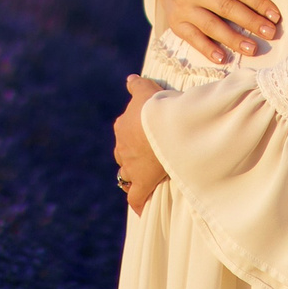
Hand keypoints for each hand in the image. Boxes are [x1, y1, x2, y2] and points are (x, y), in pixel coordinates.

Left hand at [114, 76, 167, 214]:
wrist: (165, 124)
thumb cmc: (157, 106)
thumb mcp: (147, 90)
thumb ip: (136, 85)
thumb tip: (129, 79)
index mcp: (123, 126)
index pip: (124, 133)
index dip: (134, 137)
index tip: (144, 138)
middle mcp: (122, 146)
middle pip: (123, 154)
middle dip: (132, 156)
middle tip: (148, 156)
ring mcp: (131, 165)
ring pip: (127, 173)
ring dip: (134, 176)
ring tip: (145, 178)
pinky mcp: (142, 181)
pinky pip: (136, 196)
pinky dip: (137, 203)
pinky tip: (140, 209)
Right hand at [153, 0, 279, 64]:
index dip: (258, 3)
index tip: (275, 15)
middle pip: (227, 8)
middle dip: (251, 22)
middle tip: (270, 33)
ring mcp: (182, 7)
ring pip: (211, 25)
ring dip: (233, 39)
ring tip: (252, 49)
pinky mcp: (175, 22)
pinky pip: (192, 38)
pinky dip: (206, 49)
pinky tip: (221, 57)